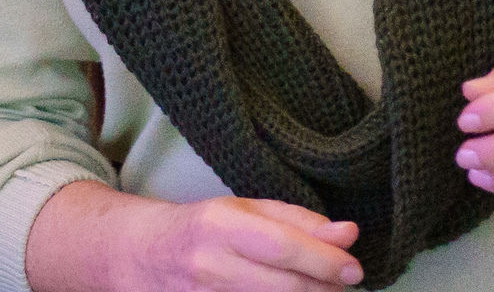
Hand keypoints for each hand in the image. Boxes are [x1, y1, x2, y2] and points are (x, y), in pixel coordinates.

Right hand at [26, 183, 363, 291]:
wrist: (139, 257)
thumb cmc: (202, 227)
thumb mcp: (245, 210)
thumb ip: (296, 220)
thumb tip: (348, 234)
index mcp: (220, 225)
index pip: (280, 246)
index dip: (322, 260)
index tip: (354, 268)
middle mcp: (209, 266)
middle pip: (280, 287)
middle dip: (321, 288)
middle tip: (345, 282)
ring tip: (321, 290)